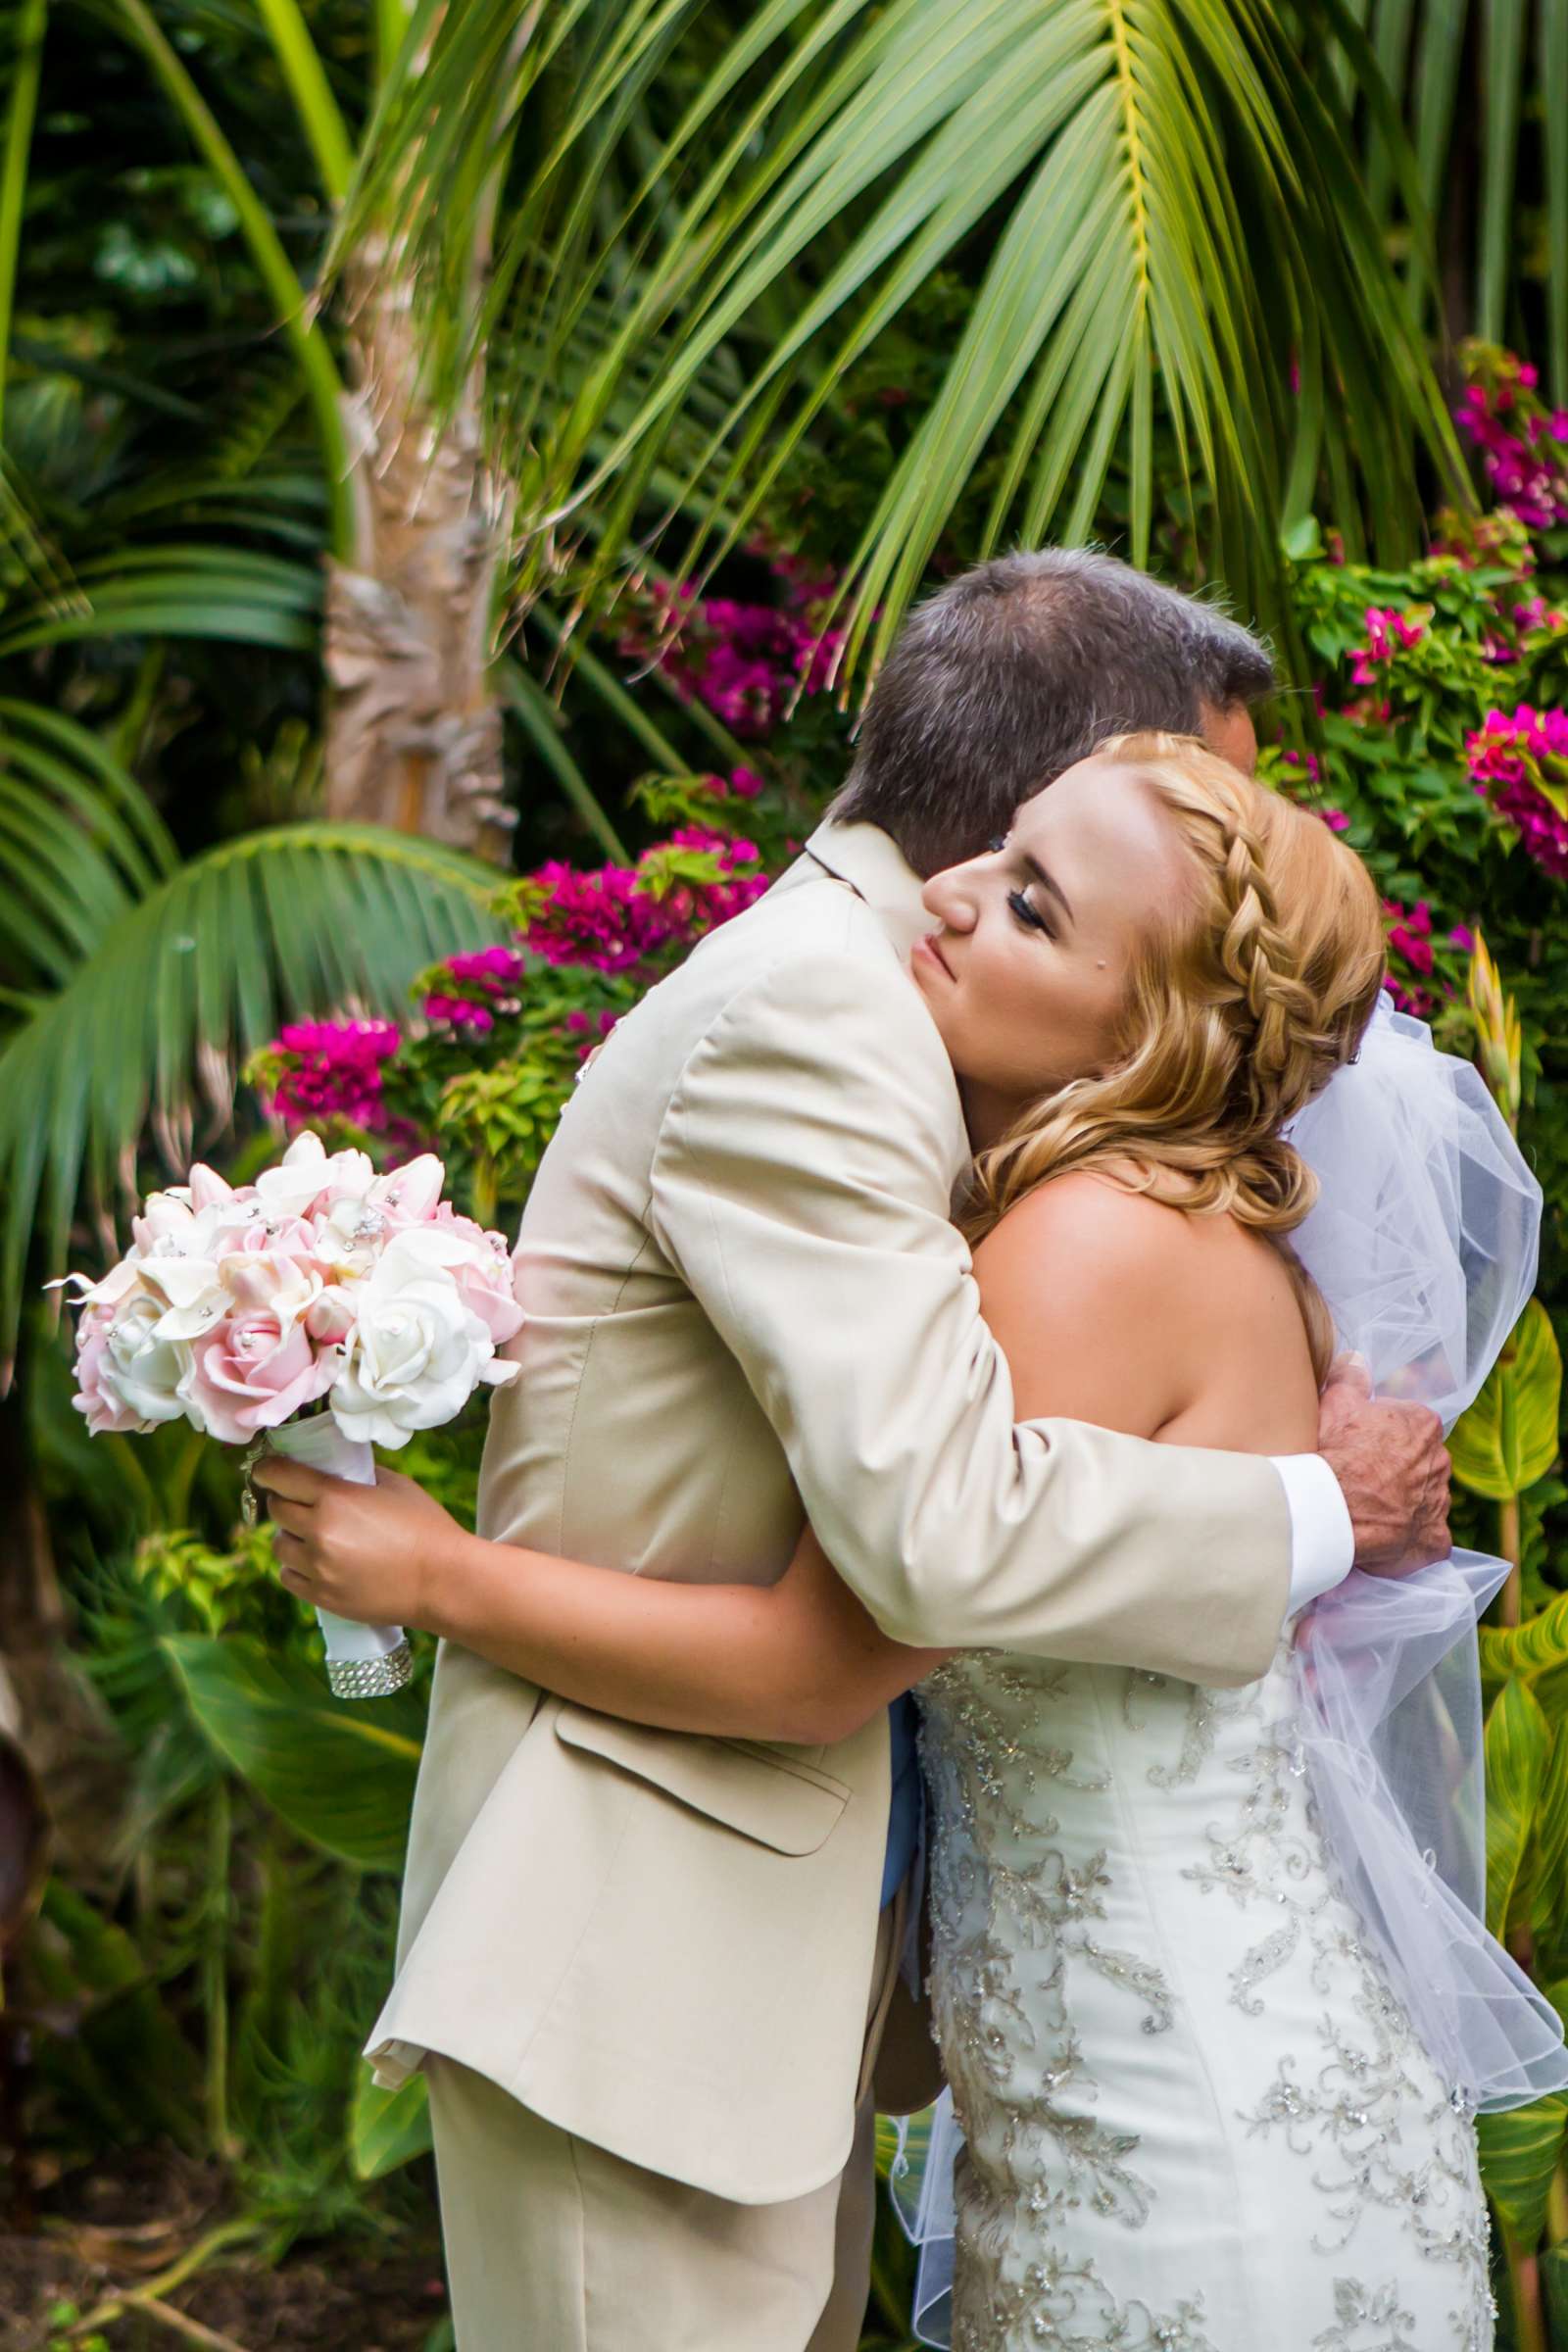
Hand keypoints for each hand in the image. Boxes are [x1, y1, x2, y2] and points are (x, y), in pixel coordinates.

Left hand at [250, 1454, 465, 1629]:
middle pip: (276, 1510)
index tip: (268, 1470)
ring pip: (279, 1545)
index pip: (279, 1476)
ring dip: (291, 1536)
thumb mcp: (395, 1486)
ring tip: (312, 1535)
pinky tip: (316, 1561)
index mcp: (335, 1498)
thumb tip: (334, 1469)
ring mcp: (318, 1568)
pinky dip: (296, 1566)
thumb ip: (358, 1475)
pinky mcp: (322, 1596)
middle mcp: (319, 1532)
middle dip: (284, 1501)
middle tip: (299, 1500)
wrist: (443, 1581)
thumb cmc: (426, 1528)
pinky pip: (289, 1576)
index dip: (268, 1470)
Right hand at [1316, 1355, 1450, 1577]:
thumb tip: (1356, 1359)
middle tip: (1362, 1478)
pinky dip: (1412, 1539)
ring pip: (1425, 1500)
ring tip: (1368, 1510)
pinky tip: (1387, 1538)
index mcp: (1423, 1425)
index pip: (1412, 1425)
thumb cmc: (1334, 1451)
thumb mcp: (1335, 1403)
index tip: (1360, 1445)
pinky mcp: (1434, 1540)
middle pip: (1421, 1462)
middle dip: (1398, 1470)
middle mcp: (1440, 1462)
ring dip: (1404, 1504)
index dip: (1384, 1436)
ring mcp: (1439, 1503)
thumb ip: (1351, 1378)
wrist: (1329, 1508)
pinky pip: (1429, 1538)